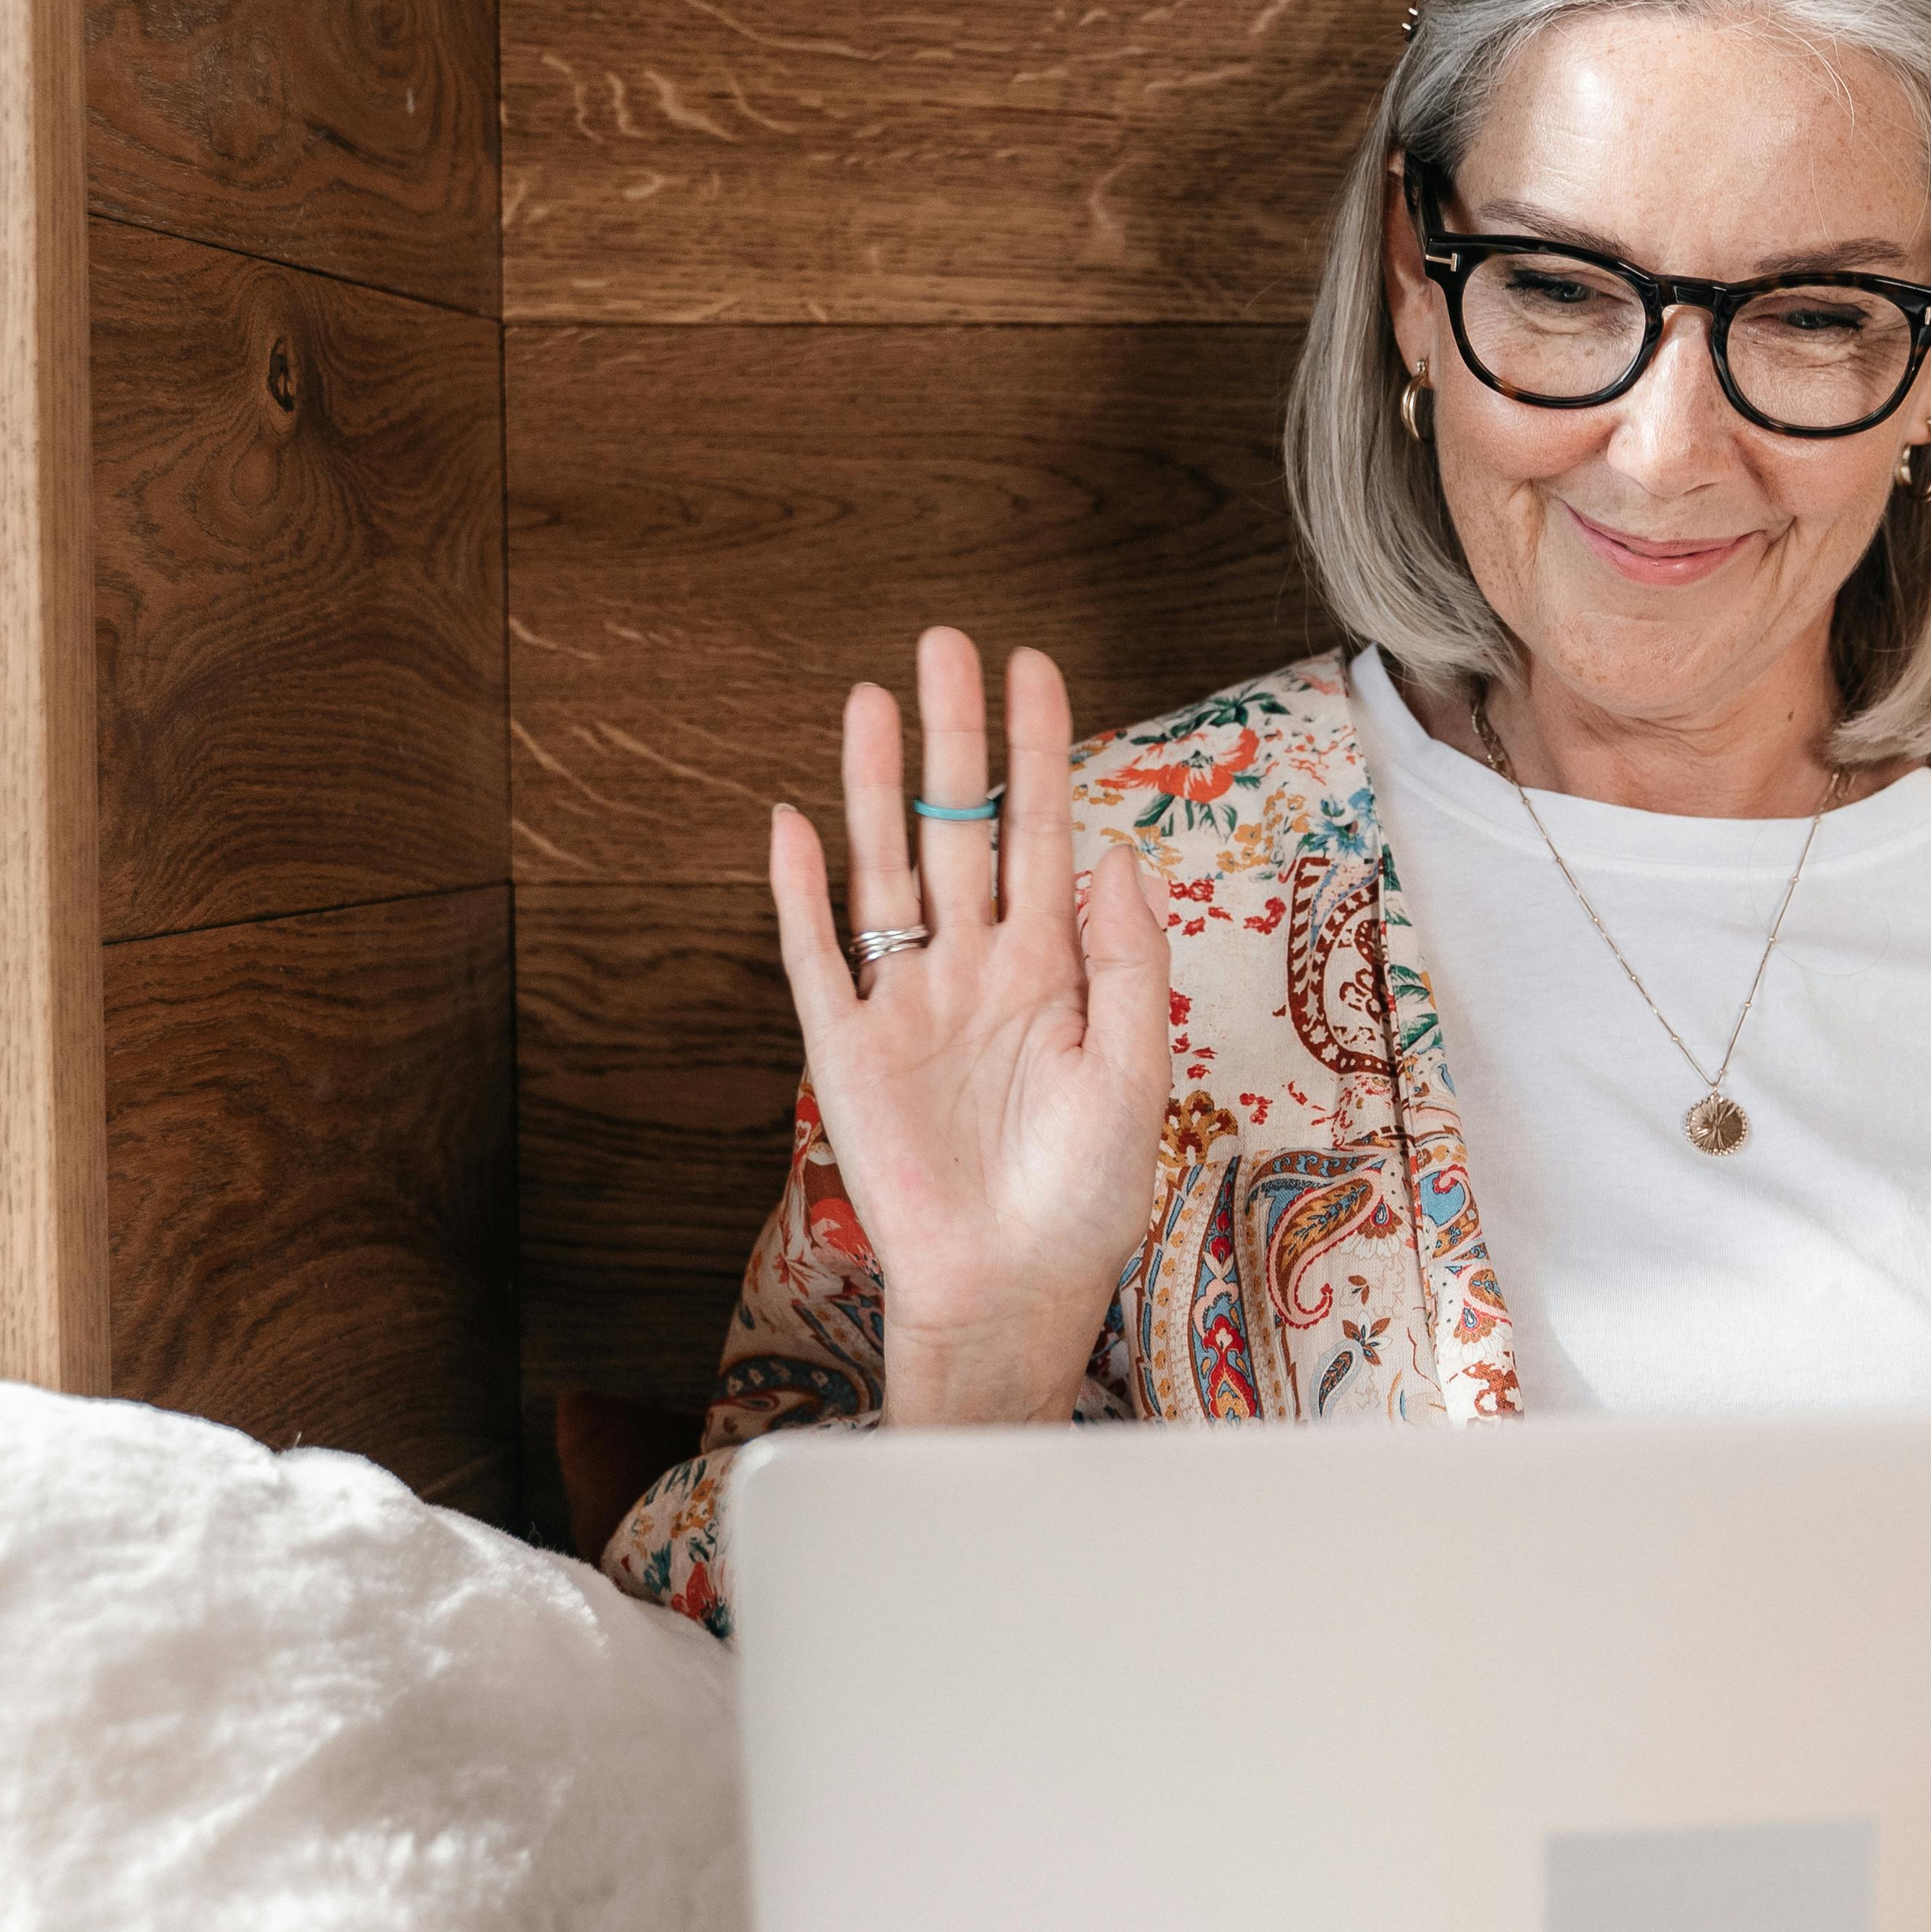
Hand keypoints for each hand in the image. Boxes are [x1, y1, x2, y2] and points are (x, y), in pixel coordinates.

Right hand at [764, 632, 1170, 1423]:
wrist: (1014, 1289)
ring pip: (889, 871)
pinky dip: (802, 892)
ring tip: (875, 700)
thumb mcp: (1134, 1072)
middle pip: (959, 829)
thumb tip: (1119, 849)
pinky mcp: (849, 1051)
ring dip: (879, 789)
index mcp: (1052, 969)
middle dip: (954, 739)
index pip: (1042, 832)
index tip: (1034, 665)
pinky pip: (819, 956)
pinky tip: (795, 824)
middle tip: (947, 642)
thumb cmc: (1084, 1196)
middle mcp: (977, 968)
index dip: (1037, 751)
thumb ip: (1128, 961)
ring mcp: (908, 1002)